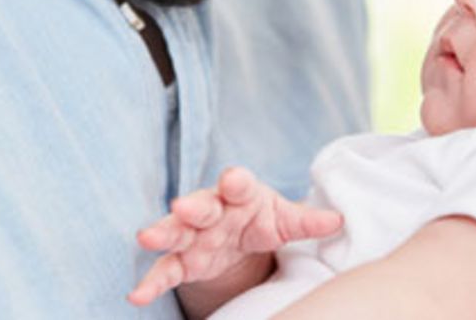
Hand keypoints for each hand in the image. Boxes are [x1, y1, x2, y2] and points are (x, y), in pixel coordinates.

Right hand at [127, 167, 343, 306]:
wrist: (237, 238)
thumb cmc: (260, 219)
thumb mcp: (283, 220)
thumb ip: (306, 221)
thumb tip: (339, 221)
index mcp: (241, 194)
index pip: (239, 183)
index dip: (236, 181)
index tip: (234, 180)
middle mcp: (212, 210)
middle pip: (201, 205)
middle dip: (192, 206)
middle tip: (181, 206)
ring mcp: (194, 236)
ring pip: (175, 232)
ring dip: (162, 233)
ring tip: (146, 238)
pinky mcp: (183, 261)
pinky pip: (165, 271)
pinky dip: (151, 281)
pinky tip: (136, 295)